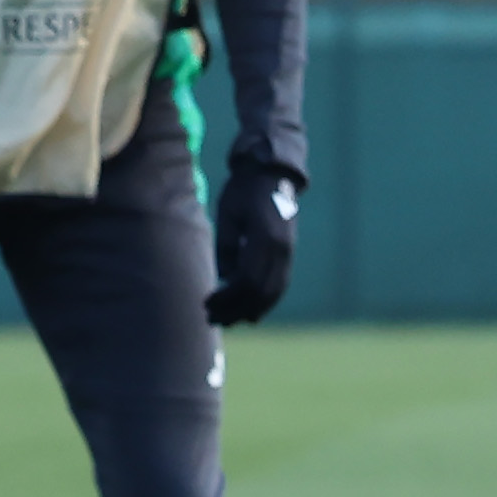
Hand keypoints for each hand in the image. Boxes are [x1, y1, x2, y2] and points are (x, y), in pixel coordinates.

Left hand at [205, 162, 301, 326]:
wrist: (272, 175)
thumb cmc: (244, 191)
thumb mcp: (228, 214)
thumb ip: (227, 247)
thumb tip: (226, 278)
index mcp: (264, 238)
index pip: (246, 281)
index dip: (226, 297)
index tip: (208, 304)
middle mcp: (281, 250)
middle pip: (260, 292)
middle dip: (235, 309)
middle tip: (213, 319)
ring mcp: (288, 253)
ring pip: (272, 293)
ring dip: (251, 309)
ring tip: (230, 320)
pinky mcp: (288, 255)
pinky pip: (280, 285)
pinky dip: (265, 302)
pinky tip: (252, 312)